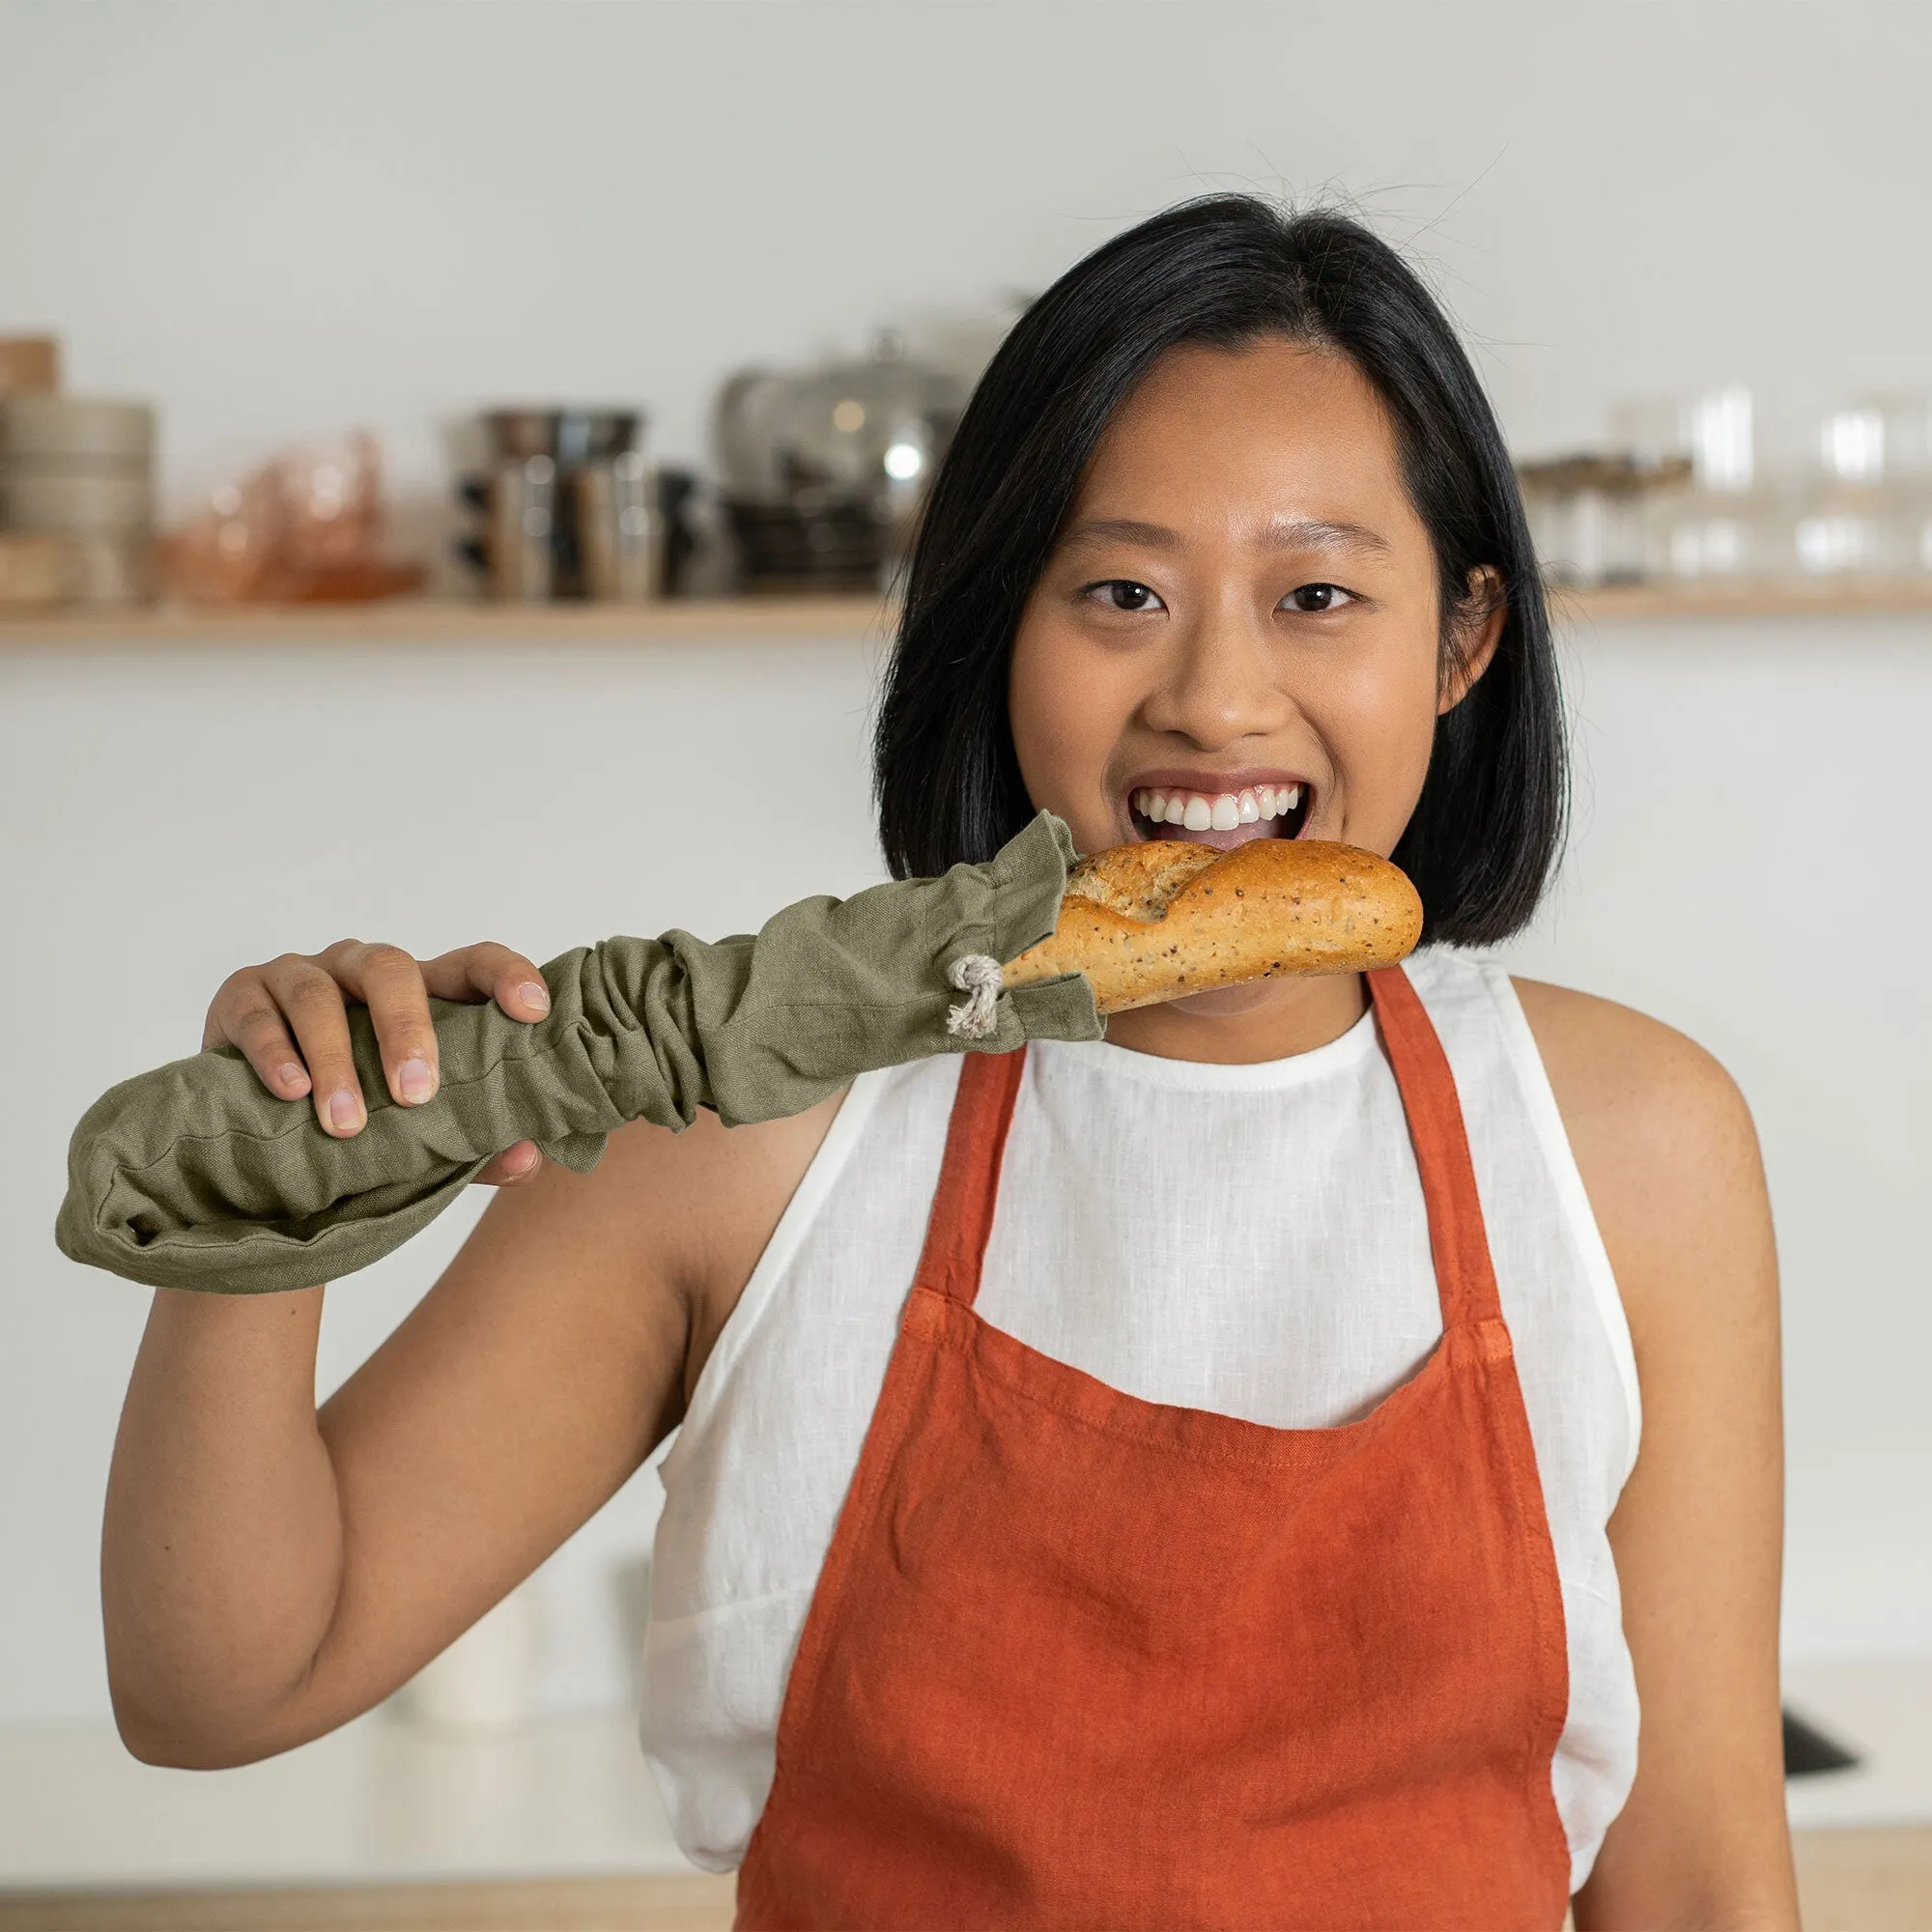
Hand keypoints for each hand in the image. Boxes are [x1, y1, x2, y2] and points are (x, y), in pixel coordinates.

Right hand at [201, 940, 551, 1185]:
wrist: (256, 1125)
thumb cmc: (359, 1113)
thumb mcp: (418, 1130)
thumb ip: (474, 1145)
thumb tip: (526, 1158)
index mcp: (422, 992)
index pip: (472, 964)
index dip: (507, 976)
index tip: (532, 1012)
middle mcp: (362, 970)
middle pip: (391, 968)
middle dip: (406, 1028)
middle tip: (416, 1094)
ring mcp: (299, 976)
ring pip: (319, 995)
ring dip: (334, 1059)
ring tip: (346, 1122)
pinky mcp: (241, 997)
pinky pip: (258, 1014)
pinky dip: (275, 1054)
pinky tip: (290, 1092)